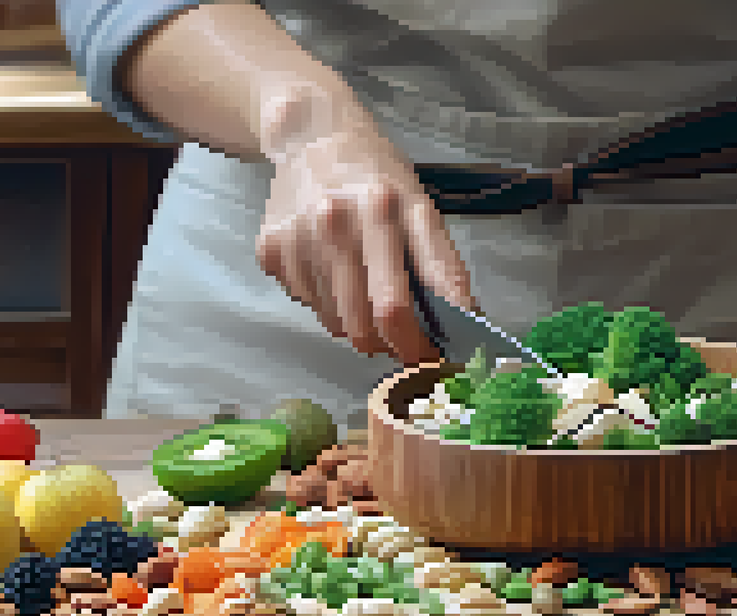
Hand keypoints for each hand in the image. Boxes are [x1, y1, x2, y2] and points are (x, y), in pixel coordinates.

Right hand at [257, 123, 476, 365]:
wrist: (311, 136)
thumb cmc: (377, 176)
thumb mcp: (421, 207)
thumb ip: (441, 267)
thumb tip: (467, 325)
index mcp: (381, 208)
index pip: (395, 306)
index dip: (417, 344)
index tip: (432, 357)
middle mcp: (333, 223)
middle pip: (362, 325)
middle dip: (390, 345)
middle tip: (403, 337)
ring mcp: (296, 238)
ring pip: (335, 324)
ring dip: (359, 325)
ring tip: (367, 290)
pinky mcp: (270, 251)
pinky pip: (308, 306)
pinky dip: (328, 304)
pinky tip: (333, 270)